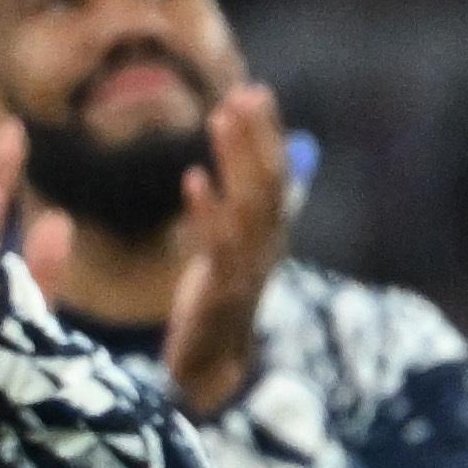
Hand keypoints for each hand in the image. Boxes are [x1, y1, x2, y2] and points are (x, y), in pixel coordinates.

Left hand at [160, 83, 295, 414]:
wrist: (211, 376)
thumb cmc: (213, 313)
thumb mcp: (228, 257)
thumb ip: (234, 216)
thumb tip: (235, 171)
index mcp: (267, 238)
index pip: (275, 176)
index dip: (267, 135)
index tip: (254, 91)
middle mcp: (265, 250)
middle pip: (270, 185)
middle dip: (257, 138)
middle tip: (244, 94)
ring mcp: (247, 272)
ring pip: (250, 208)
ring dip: (236, 161)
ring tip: (219, 119)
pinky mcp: (220, 295)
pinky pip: (218, 248)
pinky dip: (207, 213)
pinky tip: (192, 181)